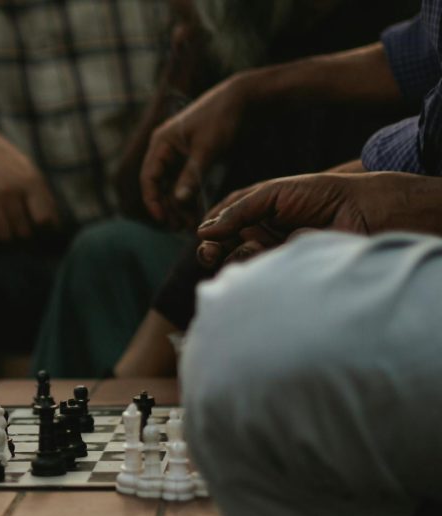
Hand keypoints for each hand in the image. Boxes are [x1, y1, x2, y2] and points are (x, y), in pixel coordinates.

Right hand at [0, 128, 59, 240]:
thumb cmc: (10, 165)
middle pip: (23, 230)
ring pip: (5, 234)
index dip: (45, 229)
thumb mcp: (31, 173)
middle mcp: (11, 191)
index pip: (42, 218)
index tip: (43, 232)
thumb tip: (55, 226)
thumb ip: (43, 197)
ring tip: (11, 235)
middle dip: (26, 236)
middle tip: (25, 235)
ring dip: (9, 238)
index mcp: (29, 182)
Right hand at [140, 73, 250, 223]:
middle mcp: (166, 149)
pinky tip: (197, 213)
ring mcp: (179, 154)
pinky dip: (190, 197)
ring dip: (179, 206)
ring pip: (172, 186)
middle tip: (178, 227)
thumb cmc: (222, 117)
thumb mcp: (207, 147)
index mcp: (161, 143)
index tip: (163, 220)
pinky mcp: (193, 158)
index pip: (148, 178)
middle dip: (167, 207)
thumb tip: (178, 201)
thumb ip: (191, 174)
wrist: (244, 98)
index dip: (153, 201)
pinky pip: (185, 182)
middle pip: (159, 185)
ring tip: (188, 224)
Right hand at [194, 172, 432, 266]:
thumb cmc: (321, 194)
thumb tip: (203, 230)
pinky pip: (259, 273)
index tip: (205, 235)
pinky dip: (255, 266)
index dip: (210, 231)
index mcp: (256, 214)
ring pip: (238, 262)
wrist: (361, 211)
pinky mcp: (285, 270)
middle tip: (209, 254)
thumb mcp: (273, 193)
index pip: (222, 225)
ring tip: (245, 251)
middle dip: (211, 251)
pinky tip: (262, 256)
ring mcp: (272, 254)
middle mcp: (260, 235)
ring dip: (233, 258)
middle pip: (223, 247)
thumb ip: (239, 209)